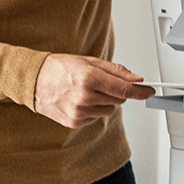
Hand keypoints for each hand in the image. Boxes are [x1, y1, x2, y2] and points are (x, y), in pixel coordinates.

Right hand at [34, 54, 153, 128]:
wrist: (34, 81)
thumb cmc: (60, 68)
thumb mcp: (89, 62)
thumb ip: (116, 71)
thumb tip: (136, 79)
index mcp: (89, 78)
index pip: (124, 89)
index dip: (140, 91)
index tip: (149, 92)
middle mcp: (84, 97)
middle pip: (119, 99)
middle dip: (116, 91)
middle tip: (101, 82)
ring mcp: (79, 112)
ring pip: (109, 109)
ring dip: (104, 100)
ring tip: (86, 90)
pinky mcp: (74, 122)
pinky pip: (95, 116)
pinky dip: (92, 109)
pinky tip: (78, 100)